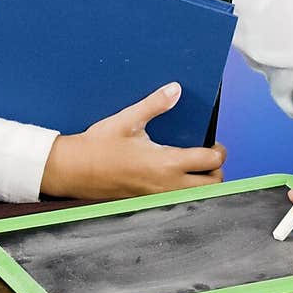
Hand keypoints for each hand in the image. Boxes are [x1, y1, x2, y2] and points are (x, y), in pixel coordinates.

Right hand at [41, 82, 226, 200]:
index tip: (214, 144)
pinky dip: (185, 192)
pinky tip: (174, 179)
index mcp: (166, 163)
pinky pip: (178, 201)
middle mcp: (167, 185)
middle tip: (208, 157)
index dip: (218, 151)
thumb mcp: (128, 120)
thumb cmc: (98, 146)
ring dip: (202, 184)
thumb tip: (175, 90)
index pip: (210, 161)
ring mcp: (158, 197)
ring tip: (194, 169)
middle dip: (216, 171)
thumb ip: (155, 104)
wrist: (74, 170)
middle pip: (212, 185)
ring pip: (197, 197)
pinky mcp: (148, 202)